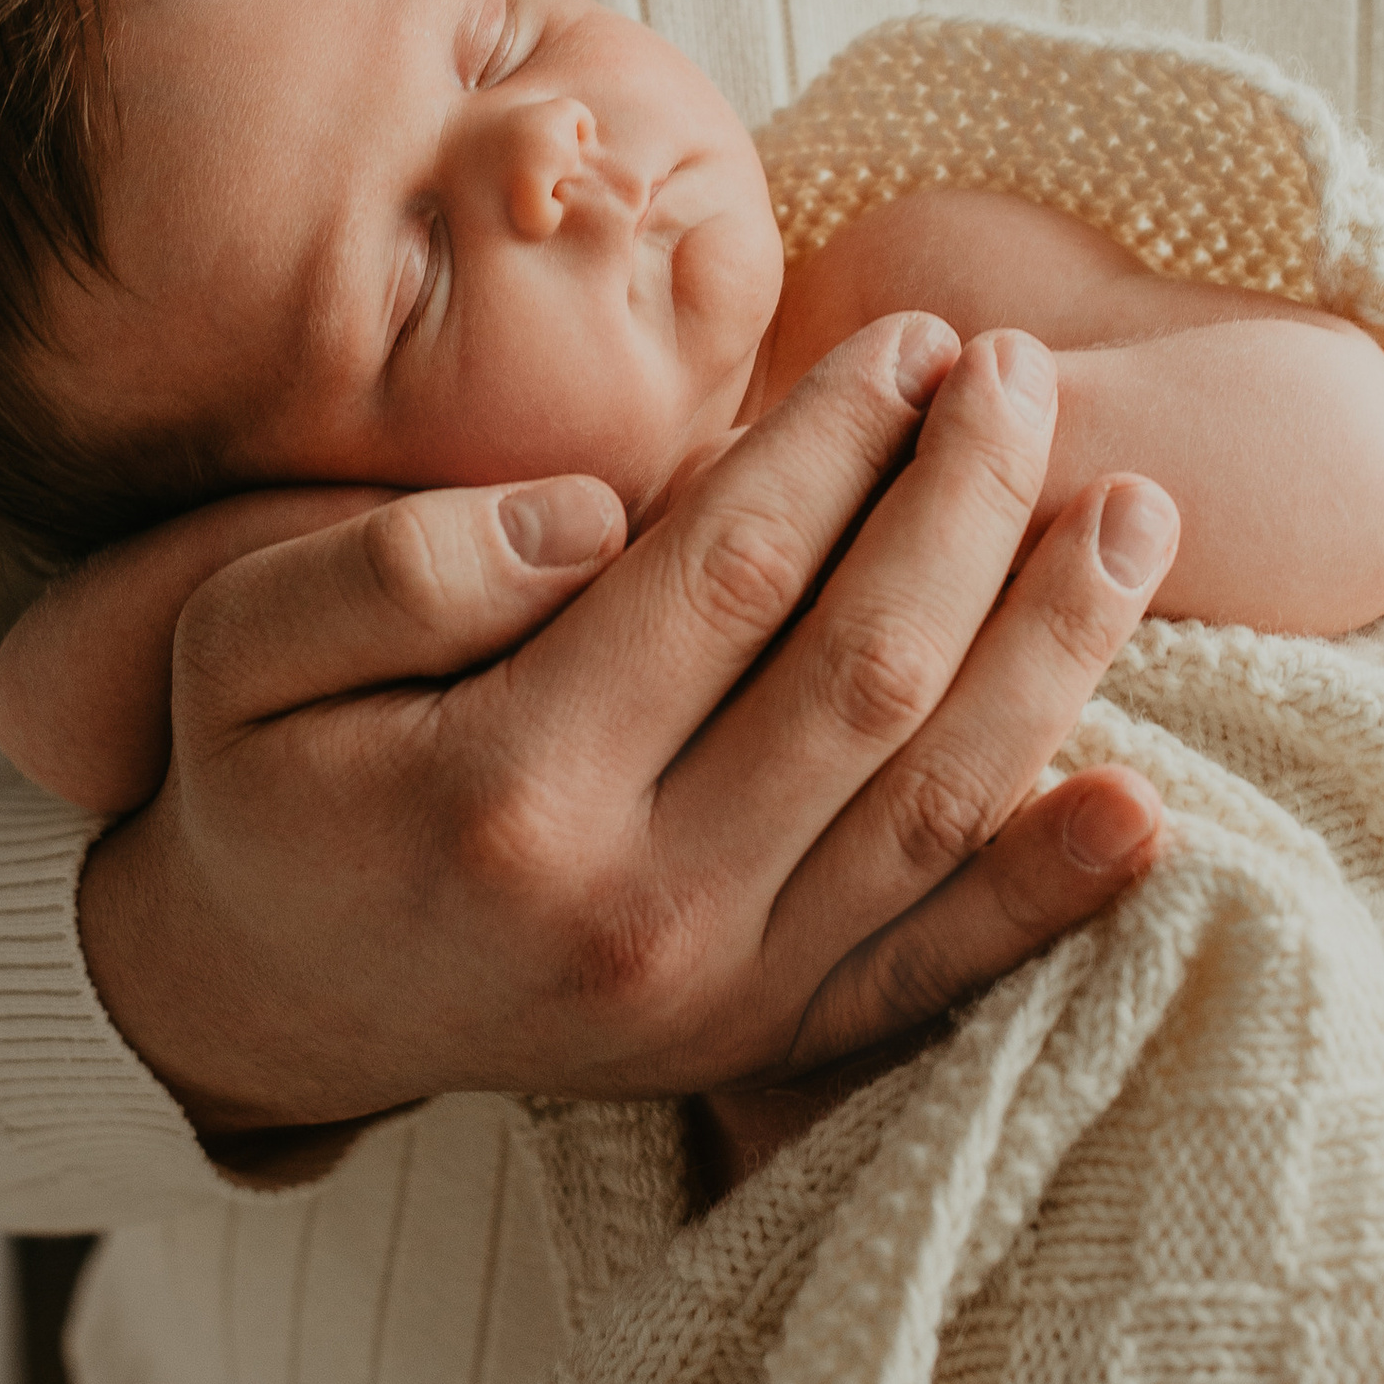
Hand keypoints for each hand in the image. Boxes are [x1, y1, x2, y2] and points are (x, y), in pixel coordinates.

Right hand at [76, 320, 1171, 1140]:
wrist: (269, 998)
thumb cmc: (266, 781)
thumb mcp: (238, 642)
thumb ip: (400, 564)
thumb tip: (599, 514)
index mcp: (505, 789)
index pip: (727, 575)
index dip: (838, 442)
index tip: (908, 337)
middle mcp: (634, 910)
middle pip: (865, 675)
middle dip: (969, 505)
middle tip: (1023, 377)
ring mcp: (714, 996)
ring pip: (933, 805)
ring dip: (1052, 650)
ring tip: (1135, 512)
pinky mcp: (759, 1045)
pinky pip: (933, 973)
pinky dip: (1046, 896)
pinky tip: (1145, 807)